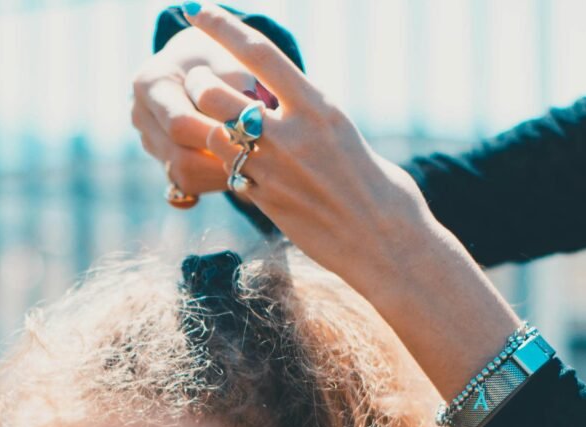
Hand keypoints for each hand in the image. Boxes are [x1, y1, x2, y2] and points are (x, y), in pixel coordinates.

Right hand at [131, 20, 257, 197]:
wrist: (202, 64)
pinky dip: (211, 184)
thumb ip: (238, 87)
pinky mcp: (162, 160)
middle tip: (255, 164)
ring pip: (182, 178)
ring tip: (249, 166)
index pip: (179, 124)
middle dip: (219, 166)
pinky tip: (233, 172)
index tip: (249, 141)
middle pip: (178, 159)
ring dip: (218, 178)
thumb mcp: (230, 59)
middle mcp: (142, 115)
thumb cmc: (221, 59)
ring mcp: (149, 141)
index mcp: (151, 84)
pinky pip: (186, 187)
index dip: (215, 139)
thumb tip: (256, 120)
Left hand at [178, 3, 433, 296]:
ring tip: (212, 129)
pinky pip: (228, 174)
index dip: (222, 28)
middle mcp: (292, 134)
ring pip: (212, 134)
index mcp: (319, 106)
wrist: (387, 245)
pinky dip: (226, 167)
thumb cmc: (379, 190)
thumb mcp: (345, 135)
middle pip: (216, 93)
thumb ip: (311, 117)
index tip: (197, 10)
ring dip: (203, 127)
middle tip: (202, 89)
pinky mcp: (266, 203)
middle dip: (200, 86)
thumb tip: (289, 105)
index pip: (259, 54)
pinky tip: (238, 170)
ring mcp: (275, 171)